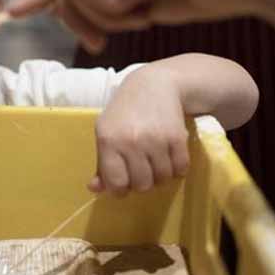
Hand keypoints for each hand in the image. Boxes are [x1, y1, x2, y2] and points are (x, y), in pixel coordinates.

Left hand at [90, 65, 189, 194]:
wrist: (153, 85)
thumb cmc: (124, 112)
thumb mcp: (106, 132)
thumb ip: (101, 163)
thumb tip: (95, 189)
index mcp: (108, 141)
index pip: (116, 182)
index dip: (120, 189)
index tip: (123, 185)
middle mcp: (131, 141)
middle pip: (142, 184)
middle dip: (142, 182)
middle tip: (142, 170)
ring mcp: (155, 140)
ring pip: (162, 179)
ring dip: (160, 175)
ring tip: (155, 162)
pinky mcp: (177, 138)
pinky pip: (180, 169)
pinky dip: (177, 168)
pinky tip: (170, 156)